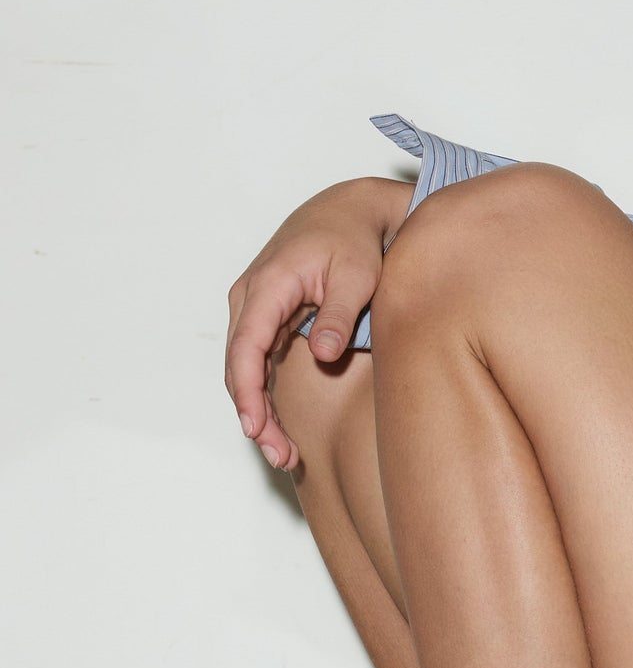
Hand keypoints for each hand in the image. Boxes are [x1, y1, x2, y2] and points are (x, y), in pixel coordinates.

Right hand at [224, 177, 408, 470]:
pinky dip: (265, 395)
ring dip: (260, 412)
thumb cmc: (353, 241)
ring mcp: (253, 309)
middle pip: (239, 367)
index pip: (245, 347)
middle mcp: (249, 298)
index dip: (247, 392)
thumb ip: (337, 314)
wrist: (346, 212)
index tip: (255, 428)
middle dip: (255, 415)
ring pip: (245, 370)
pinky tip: (280, 428)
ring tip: (284, 454)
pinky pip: (256, 363)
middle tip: (281, 456)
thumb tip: (323, 355)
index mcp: (267, 286)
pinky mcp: (265, 319)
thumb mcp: (357, 275)